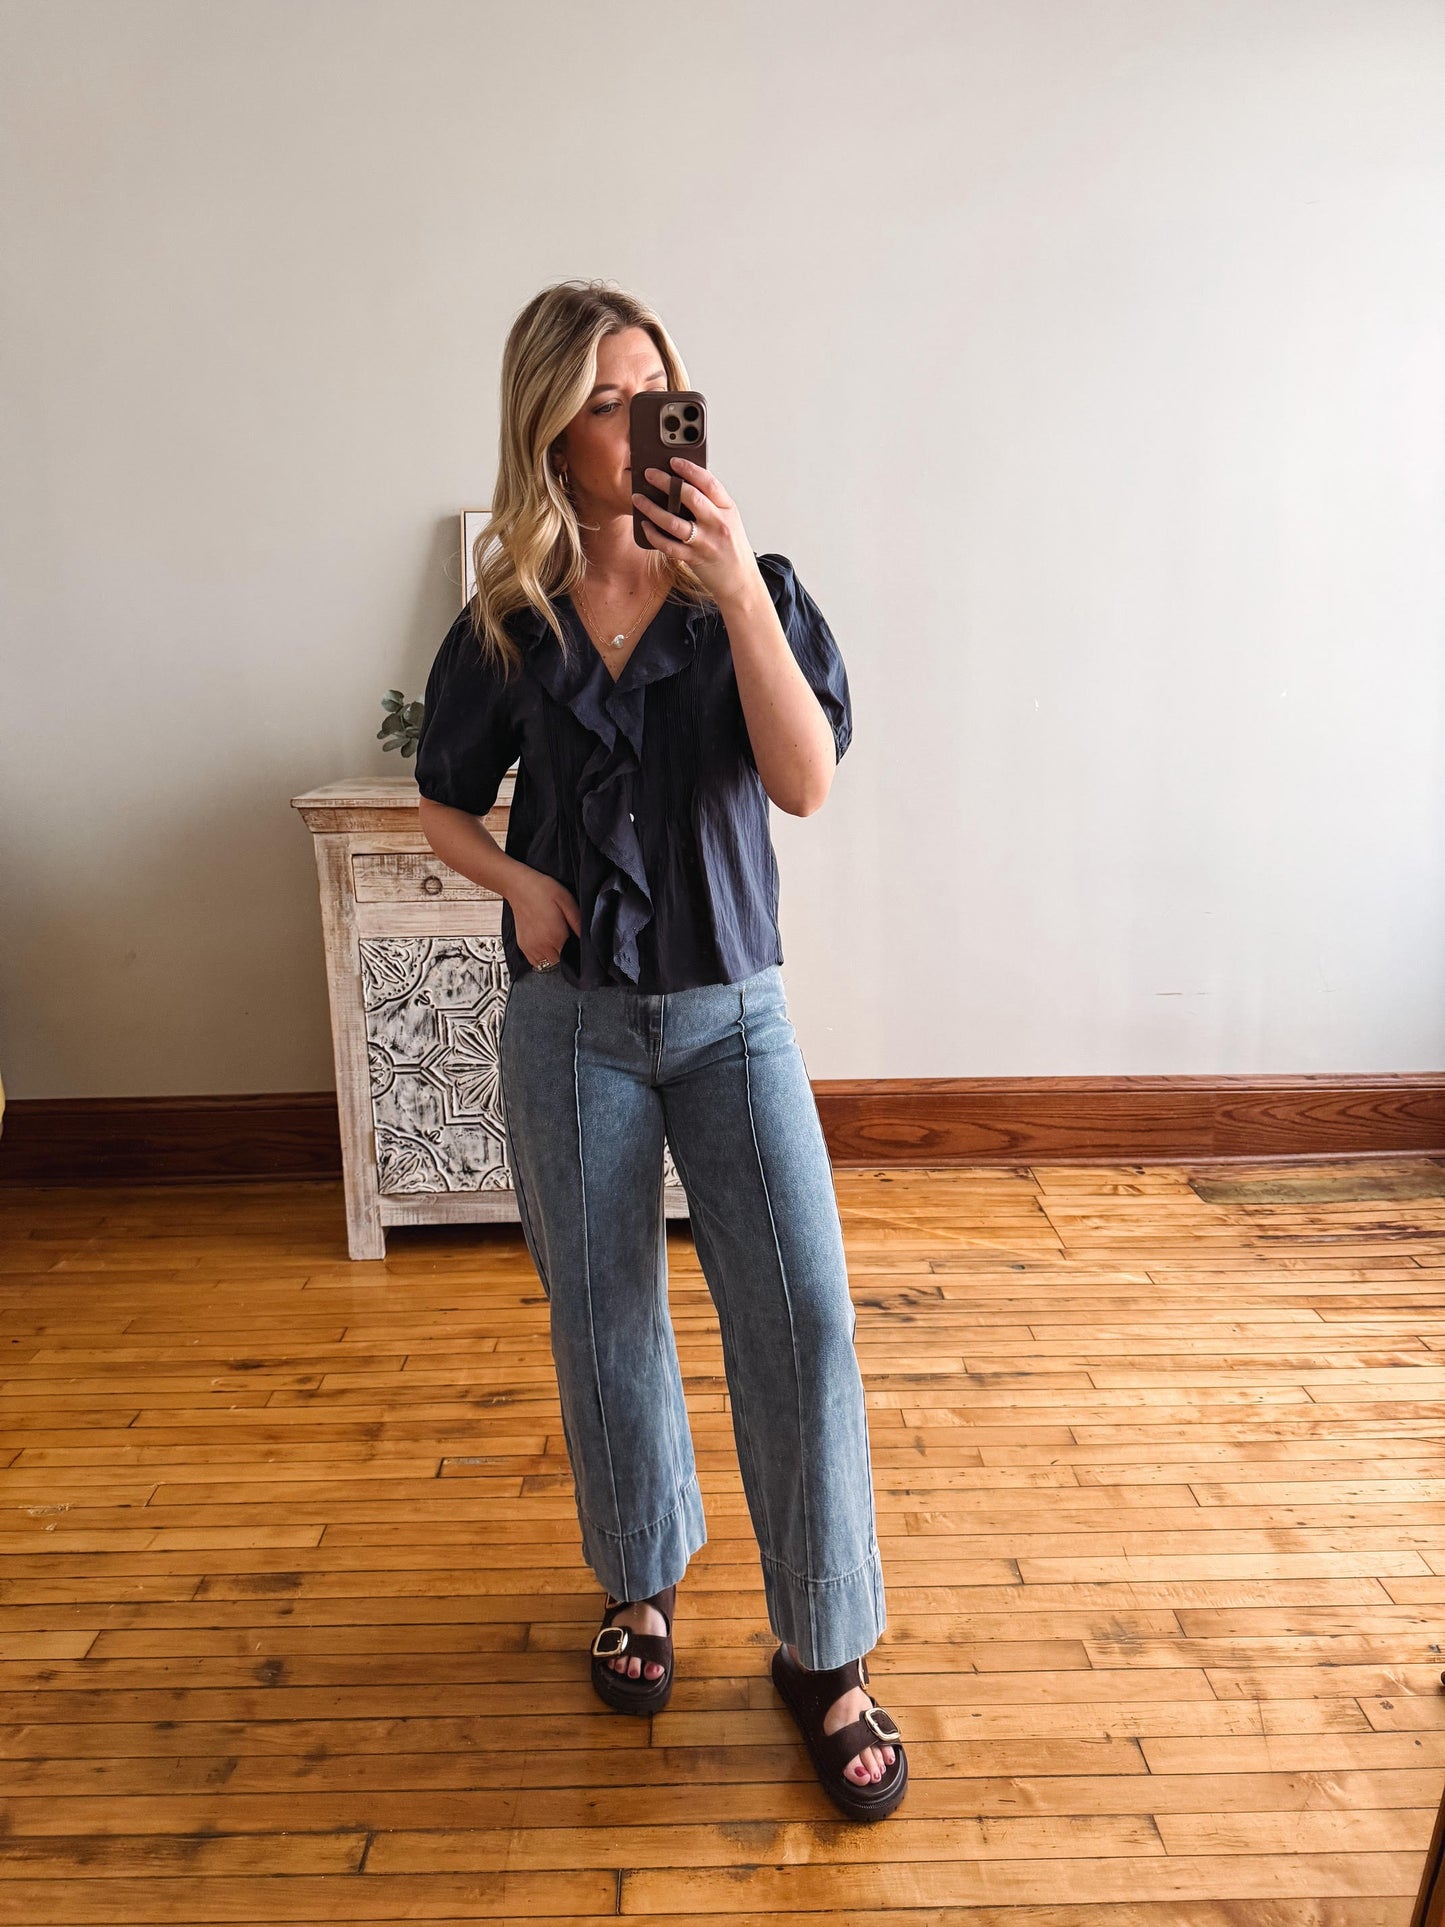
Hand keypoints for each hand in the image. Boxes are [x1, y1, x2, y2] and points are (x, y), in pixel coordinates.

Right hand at [508, 866, 580, 968]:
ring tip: (555, 941)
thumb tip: (587, 938)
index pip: (571, 957)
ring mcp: (530, 947)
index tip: (575, 941)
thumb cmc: (542, 890)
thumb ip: (578, 922)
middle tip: (565, 938)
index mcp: (555, 936)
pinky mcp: (522, 946)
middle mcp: (541, 945)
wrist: (519, 886)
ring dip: (553, 957)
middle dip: (565, 954)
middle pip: (560, 962)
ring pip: (547, 965)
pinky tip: (545, 943)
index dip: (576, 950)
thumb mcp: (567, 901)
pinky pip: (535, 962)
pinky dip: (542, 957)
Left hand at [632, 457, 762, 606]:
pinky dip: (654, 534)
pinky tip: (644, 525)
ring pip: (673, 522)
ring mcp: (706, 542)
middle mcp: (718, 523)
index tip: (673, 460)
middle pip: (689, 497)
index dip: (690, 469)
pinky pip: (668, 545)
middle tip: (649, 473)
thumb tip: (683, 483)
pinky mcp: (694, 559)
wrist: (740, 580)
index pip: (709, 483)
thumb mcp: (729, 519)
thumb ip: (711, 503)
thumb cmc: (731, 547)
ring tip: (638, 498)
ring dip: (652, 508)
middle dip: (666, 482)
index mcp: (728, 509)